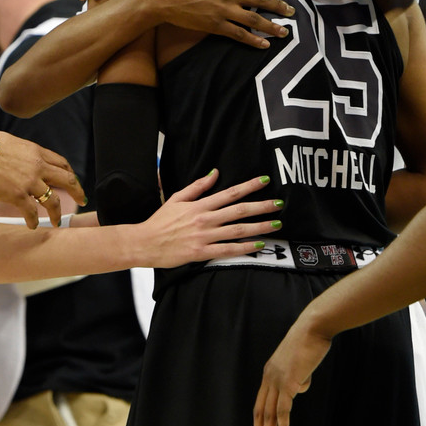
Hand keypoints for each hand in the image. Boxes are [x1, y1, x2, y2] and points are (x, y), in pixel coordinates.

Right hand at [0, 132, 85, 227]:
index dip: (69, 173)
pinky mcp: (18, 196)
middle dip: (77, 192)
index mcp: (36, 152)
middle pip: (67, 180)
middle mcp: (38, 167)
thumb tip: (20, 157)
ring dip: (57, 213)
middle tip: (81, 200)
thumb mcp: (11, 142)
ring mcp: (30, 182)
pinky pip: (32, 212)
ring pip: (53, 201)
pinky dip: (34, 221)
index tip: (72, 181)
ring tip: (57, 222)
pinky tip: (32, 226)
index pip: (61, 163)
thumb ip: (22, 152)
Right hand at [139, 169, 281, 266]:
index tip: (265, 181)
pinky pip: (228, 250)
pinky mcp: (202, 252)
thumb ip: (198, 186)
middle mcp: (205, 219)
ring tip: (276, 224)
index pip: (229, 193)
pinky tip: (259, 245)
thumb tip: (214, 172)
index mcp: (200, 205)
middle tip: (279, 204)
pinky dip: (245, 248)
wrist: (145, 242)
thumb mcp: (177, 198)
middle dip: (262, 207)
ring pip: (238, 230)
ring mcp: (204, 237)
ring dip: (259, 227)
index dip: (249, 186)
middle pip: (239, 211)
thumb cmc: (160, 221)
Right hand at [142, 0, 292, 48]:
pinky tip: (264, 44)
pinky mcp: (215, 26)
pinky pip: (239, 34)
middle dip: (279, 7)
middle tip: (291, 12)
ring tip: (285, 32)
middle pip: (261, 0)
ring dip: (272, 26)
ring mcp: (223, 10)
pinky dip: (253, 40)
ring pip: (254, 20)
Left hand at [252, 312, 331, 425]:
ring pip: (269, 414)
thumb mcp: (300, 364)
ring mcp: (277, 380)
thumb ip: (297, 378)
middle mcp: (269, 377)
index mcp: (269, 373)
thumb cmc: (310, 342)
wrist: (313, 327)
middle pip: (261, 412)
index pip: (260, 403)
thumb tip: (298, 389)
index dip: (260, 423)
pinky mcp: (289, 382)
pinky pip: (283, 410)